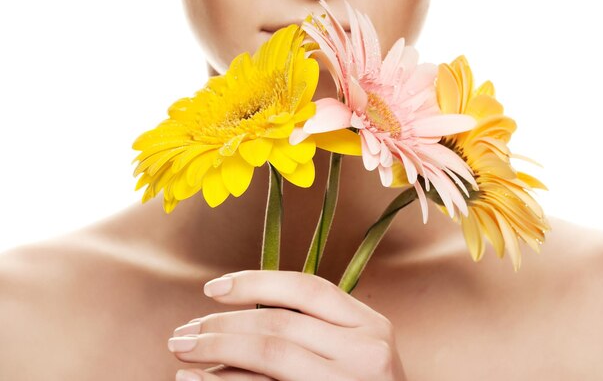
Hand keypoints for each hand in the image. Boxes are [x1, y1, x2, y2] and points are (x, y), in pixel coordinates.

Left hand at [168, 270, 407, 380]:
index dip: (256, 282)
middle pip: (280, 322)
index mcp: (370, 326)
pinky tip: (195, 379)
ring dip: (217, 347)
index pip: (307, 288)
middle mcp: (364, 351)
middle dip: (224, 322)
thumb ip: (316, 327)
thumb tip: (243, 309)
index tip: (213, 288)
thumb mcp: (356, 351)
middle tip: (185, 330)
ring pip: (269, 352)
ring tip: (182, 347)